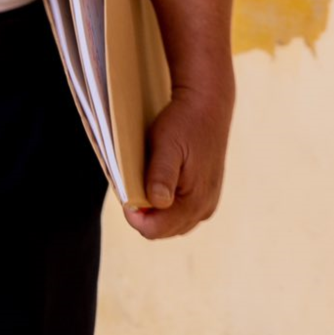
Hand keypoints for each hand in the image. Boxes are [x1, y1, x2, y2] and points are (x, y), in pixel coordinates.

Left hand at [123, 82, 231, 239]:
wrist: (209, 105)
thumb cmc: (184, 123)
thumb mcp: (166, 145)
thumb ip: (161, 175)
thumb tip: (157, 203)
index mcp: (195, 201)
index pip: (154, 229)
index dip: (134, 216)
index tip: (125, 194)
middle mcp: (205, 208)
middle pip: (163, 230)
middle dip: (145, 214)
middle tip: (135, 184)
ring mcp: (208, 203)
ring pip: (172, 223)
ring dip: (155, 211)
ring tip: (146, 182)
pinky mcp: (207, 195)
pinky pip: (181, 212)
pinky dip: (167, 205)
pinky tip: (160, 184)